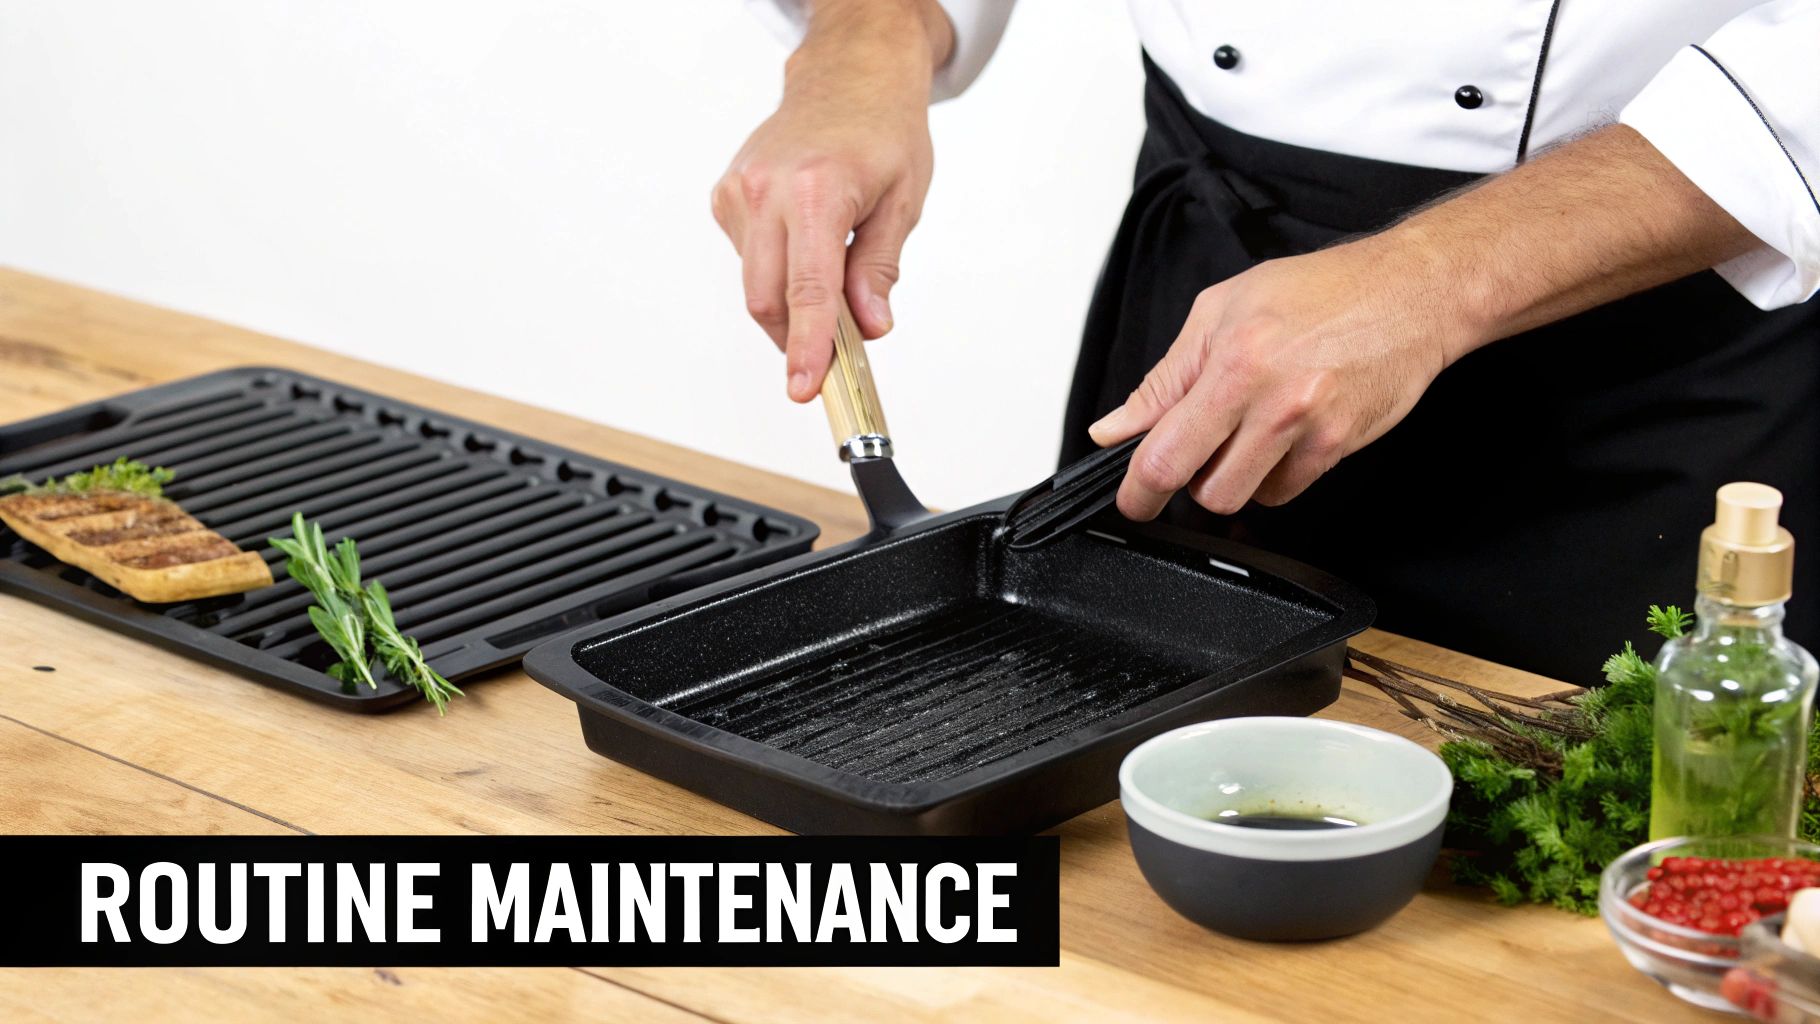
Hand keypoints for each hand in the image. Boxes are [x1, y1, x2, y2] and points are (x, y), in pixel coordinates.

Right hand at [710, 1, 950, 402]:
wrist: (848, 76)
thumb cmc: (882, 130)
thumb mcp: (903, 200)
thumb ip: (879, 269)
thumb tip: (870, 328)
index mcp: (817, 192)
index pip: (807, 291)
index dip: (806, 348)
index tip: (803, 389)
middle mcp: (767, 191)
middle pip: (768, 300)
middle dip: (797, 337)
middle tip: (835, 353)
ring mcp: (739, 192)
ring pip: (756, 285)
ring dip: (790, 302)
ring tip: (832, 272)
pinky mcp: (726, 196)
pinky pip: (749, 259)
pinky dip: (777, 270)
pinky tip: (805, 241)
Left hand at [1088, 237, 1473, 519]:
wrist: (1411, 292)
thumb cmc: (1321, 290)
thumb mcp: (1220, 311)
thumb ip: (1164, 378)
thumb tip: (1116, 427)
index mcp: (1234, 362)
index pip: (1165, 454)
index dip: (1138, 492)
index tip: (1133, 502)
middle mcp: (1273, 400)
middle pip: (1206, 492)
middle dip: (1191, 480)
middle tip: (1199, 448)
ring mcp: (1311, 428)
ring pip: (1247, 498)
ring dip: (1235, 477)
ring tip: (1247, 431)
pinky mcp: (1340, 446)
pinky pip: (1286, 491)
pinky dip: (1273, 474)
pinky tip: (1283, 433)